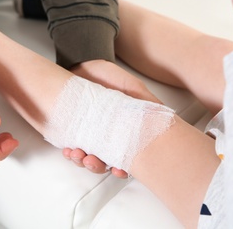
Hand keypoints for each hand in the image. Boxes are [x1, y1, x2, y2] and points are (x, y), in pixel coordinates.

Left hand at [63, 59, 160, 178]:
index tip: (119, 170)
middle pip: (103, 163)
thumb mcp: (130, 86)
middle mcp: (105, 136)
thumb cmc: (108, 75)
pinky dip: (69, 153)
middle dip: (97, 166)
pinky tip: (67, 150)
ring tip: (77, 154)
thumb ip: (145, 101)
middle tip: (92, 160)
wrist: (82, 62)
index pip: (124, 157)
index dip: (121, 169)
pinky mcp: (71, 130)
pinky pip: (70, 148)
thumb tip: (164, 115)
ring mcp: (87, 135)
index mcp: (121, 131)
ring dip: (82, 162)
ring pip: (86, 158)